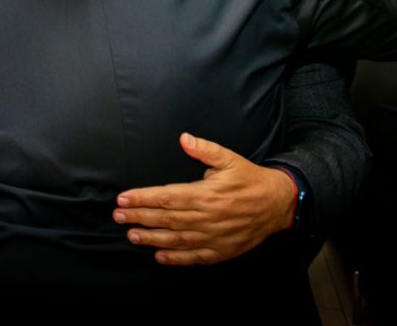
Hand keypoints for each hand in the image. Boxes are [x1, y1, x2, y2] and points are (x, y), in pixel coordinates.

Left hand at [113, 132, 295, 265]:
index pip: (167, 197)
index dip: (143, 198)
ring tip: (132, 235)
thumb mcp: (230, 159)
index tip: (123, 199)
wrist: (278, 204)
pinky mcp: (222, 251)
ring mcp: (214, 237)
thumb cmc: (250, 179)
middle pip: (166, 219)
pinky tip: (159, 256)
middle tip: (118, 216)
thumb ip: (205, 150)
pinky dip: (176, 258)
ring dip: (152, 238)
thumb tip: (184, 138)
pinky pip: (195, 257)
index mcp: (206, 194)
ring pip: (176, 239)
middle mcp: (207, 218)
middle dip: (140, 217)